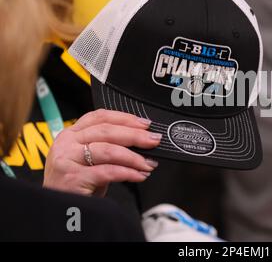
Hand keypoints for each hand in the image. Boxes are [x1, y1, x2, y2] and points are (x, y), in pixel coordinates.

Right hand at [43, 109, 160, 196]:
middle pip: (107, 131)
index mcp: (70, 134)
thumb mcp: (90, 161)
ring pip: (108, 150)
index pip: (99, 117)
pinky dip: (127, 173)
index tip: (145, 123)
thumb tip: (141, 141)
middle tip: (154, 140)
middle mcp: (66, 143)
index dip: (125, 118)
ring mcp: (67, 160)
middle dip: (135, 135)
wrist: (59, 212)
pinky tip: (139, 175)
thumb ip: (108, 146)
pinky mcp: (72, 178)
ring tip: (148, 163)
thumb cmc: (77, 186)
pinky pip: (107, 171)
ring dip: (134, 157)